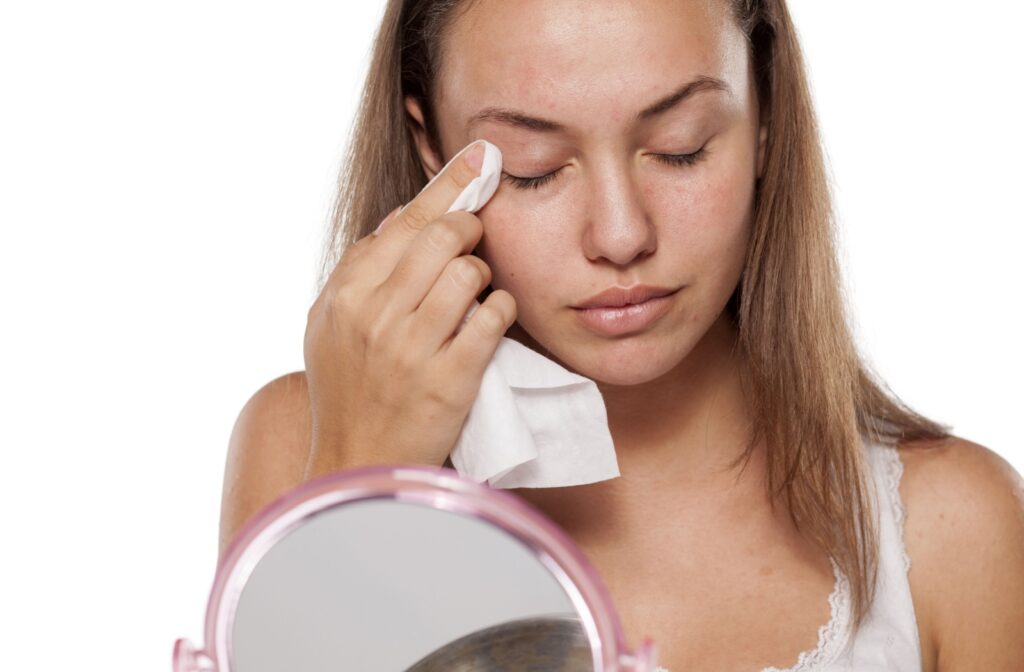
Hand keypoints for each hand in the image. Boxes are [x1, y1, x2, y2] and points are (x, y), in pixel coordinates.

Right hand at [303, 141, 515, 476]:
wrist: (358, 466)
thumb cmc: (347, 392)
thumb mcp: (331, 327)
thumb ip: (361, 272)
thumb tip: (403, 219)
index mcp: (347, 294)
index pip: (405, 222)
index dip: (449, 185)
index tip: (481, 157)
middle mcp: (376, 314)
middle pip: (444, 235)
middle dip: (469, 230)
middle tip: (473, 242)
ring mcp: (414, 347)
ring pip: (471, 271)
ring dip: (483, 276)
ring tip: (472, 295)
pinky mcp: (452, 378)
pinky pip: (493, 317)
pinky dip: (499, 310)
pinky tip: (489, 319)